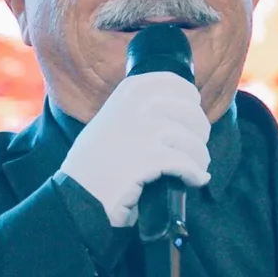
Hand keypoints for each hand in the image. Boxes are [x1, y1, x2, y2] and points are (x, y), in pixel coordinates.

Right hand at [59, 71, 210, 228]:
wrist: (78, 194)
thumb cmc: (94, 162)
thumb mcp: (110, 120)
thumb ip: (136, 109)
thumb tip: (176, 110)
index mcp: (127, 93)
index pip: (172, 82)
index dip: (189, 97)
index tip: (193, 110)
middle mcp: (136, 107)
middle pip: (190, 112)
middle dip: (199, 131)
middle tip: (196, 146)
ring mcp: (144, 133)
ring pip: (192, 140)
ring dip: (199, 157)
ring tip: (197, 168)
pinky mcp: (150, 160)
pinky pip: (186, 164)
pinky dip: (195, 174)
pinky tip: (196, 180)